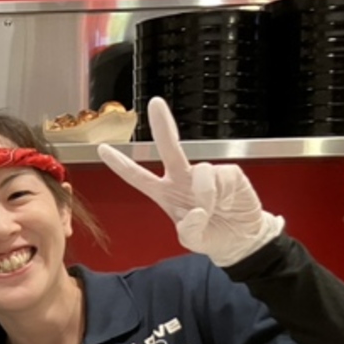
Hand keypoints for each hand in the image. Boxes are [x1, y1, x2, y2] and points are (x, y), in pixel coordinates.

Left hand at [98, 97, 283, 266]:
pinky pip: (220, 178)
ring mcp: (205, 174)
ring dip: (205, 194)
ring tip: (213, 210)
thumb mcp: (193, 240)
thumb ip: (189, 230)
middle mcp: (182, 178)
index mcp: (164, 193)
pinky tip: (227, 202)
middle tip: (155, 103)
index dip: (120, 164)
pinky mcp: (229, 173)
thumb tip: (196, 210)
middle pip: (169, 148)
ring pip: (200, 172)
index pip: (137, 177)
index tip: (102, 148)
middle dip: (163, 125)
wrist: (241, 237)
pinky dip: (221, 194)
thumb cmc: (212, 235)